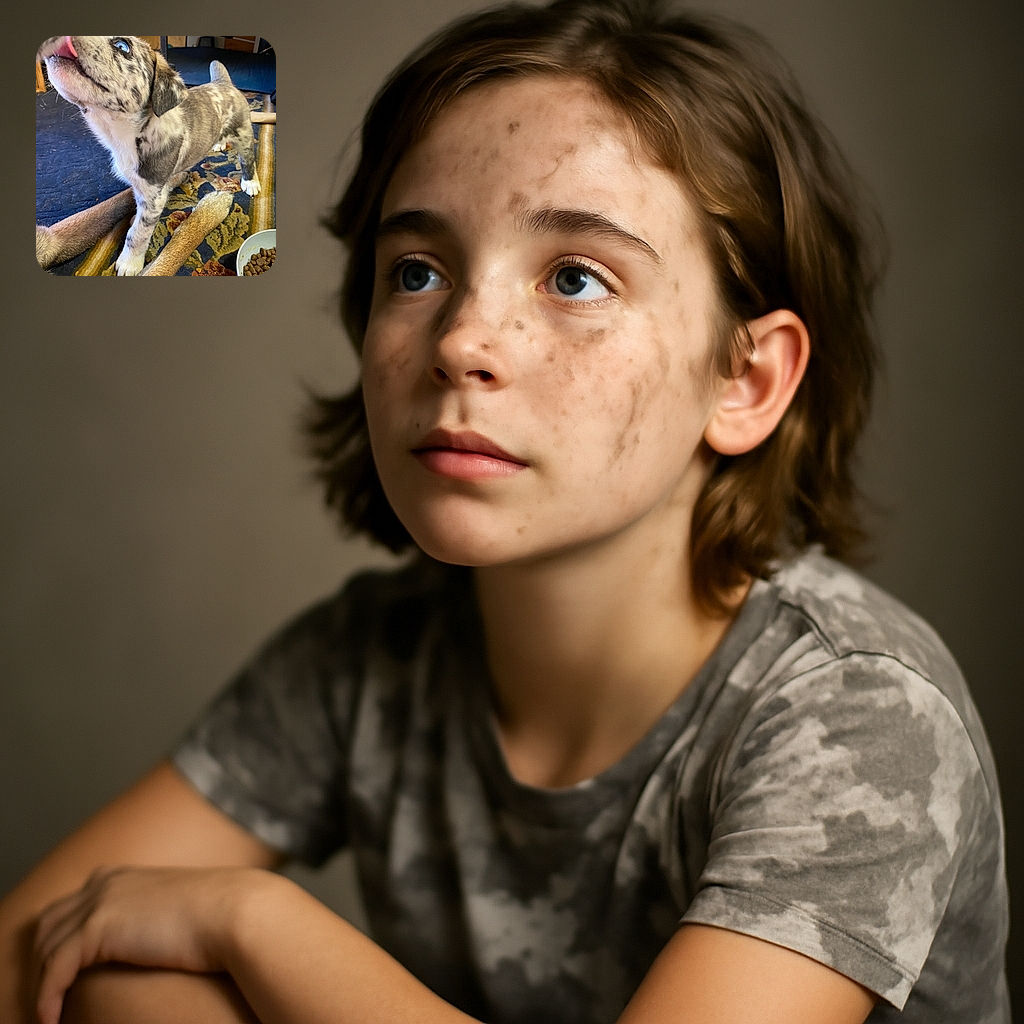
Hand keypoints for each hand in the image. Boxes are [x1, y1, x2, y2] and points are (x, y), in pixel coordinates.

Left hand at [31, 865, 261, 1023]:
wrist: (236, 912)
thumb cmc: (219, 918)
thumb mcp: (173, 912)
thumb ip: (148, 918)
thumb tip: (146, 945)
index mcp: (120, 877)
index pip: (68, 911)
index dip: (58, 945)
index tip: (60, 981)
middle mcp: (105, 882)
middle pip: (48, 927)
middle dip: (42, 965)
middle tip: (50, 1002)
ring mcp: (100, 900)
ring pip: (46, 949)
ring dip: (41, 986)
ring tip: (50, 1016)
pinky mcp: (100, 925)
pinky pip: (55, 968)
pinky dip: (46, 997)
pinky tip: (51, 1020)